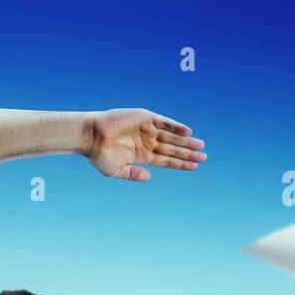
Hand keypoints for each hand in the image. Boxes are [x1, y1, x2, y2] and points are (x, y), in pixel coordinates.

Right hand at [84, 108, 205, 181]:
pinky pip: (164, 122)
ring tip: (201, 146)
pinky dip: (176, 126)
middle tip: (204, 157)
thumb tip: (149, 177)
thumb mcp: (116, 170)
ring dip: (186, 141)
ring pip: (172, 136)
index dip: (181, 163)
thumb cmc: (99, 155)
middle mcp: (147, 142)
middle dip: (188, 153)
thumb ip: (133, 174)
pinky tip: (188, 132)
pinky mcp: (145, 118)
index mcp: (142, 155)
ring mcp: (147, 129)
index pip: (167, 160)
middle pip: (173, 149)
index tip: (194, 166)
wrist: (90, 136)